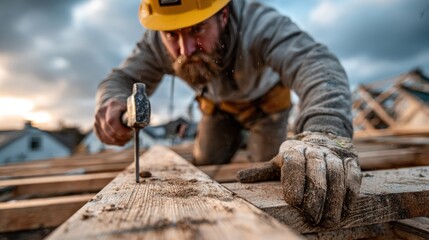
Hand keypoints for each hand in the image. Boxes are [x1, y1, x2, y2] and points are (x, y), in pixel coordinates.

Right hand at [94, 99, 131, 145]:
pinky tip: (121, 139)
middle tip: (131, 136)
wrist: (115, 106)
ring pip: (107, 138)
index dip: (122, 130)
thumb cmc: (126, 109)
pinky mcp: (95, 128)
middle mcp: (101, 112)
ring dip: (119, 140)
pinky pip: (104, 140)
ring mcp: (96, 121)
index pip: (112, 121)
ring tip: (127, 137)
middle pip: (110, 132)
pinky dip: (114, 142)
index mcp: (111, 105)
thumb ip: (133, 116)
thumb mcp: (132, 108)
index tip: (131, 132)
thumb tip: (136, 125)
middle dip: (122, 137)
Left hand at [237, 131, 361, 226]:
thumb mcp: (277, 162)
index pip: (294, 164)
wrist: (322, 137)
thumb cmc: (295, 158)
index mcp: (293, 150)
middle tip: (312, 219)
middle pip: (316, 171)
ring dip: (334, 200)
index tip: (295, 203)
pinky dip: (350, 194)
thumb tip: (239, 178)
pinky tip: (344, 211)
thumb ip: (261, 172)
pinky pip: (352, 176)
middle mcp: (314, 150)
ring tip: (328, 221)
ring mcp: (333, 154)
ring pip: (336, 175)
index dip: (294, 183)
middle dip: (316, 197)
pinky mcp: (351, 160)